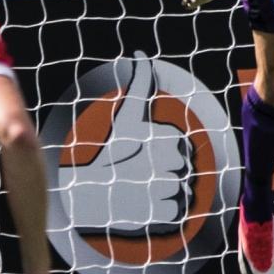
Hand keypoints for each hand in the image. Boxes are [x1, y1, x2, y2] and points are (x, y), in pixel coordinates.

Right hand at [57, 61, 195, 235]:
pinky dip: (167, 211)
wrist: (87, 196)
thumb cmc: (111, 154)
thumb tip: (140, 56)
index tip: (144, 156)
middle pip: (186, 168)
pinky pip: (181, 211)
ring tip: (143, 189)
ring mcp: (166, 191)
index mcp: (162, 138)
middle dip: (168, 171)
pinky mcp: (166, 217)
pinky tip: (146, 205)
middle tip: (141, 174)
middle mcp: (166, 164)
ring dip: (168, 191)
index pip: (183, 148)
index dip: (166, 152)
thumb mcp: (127, 118)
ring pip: (185, 189)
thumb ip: (139, 86)